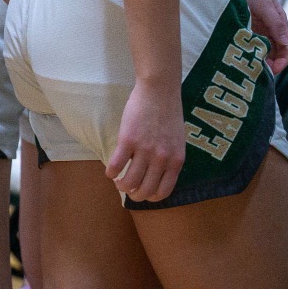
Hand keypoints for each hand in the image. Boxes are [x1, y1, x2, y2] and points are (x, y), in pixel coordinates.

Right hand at [107, 77, 185, 202]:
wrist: (159, 91)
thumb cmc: (169, 113)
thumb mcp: (177, 141)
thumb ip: (170, 159)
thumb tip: (158, 174)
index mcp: (176, 161)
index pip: (163, 191)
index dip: (151, 197)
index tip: (143, 192)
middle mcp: (161, 160)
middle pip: (145, 190)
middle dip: (134, 195)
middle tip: (128, 189)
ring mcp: (144, 150)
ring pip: (129, 181)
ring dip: (121, 185)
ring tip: (117, 181)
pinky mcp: (128, 140)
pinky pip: (116, 165)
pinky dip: (110, 172)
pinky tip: (109, 171)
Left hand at [236, 0, 287, 75]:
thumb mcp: (265, 6)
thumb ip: (276, 24)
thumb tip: (286, 45)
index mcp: (279, 21)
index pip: (286, 46)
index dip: (283, 60)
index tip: (273, 71)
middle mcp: (271, 25)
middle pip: (276, 49)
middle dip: (272, 62)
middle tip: (261, 74)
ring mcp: (259, 25)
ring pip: (265, 47)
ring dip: (262, 58)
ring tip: (252, 68)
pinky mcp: (247, 25)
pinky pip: (253, 41)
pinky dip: (252, 50)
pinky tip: (245, 57)